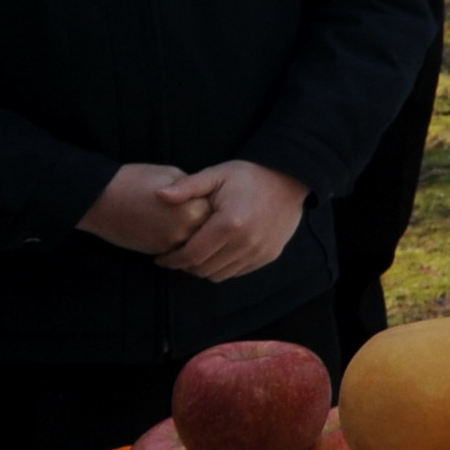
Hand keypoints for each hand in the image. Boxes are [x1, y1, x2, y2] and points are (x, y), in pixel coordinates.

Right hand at [78, 163, 208, 256]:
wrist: (100, 199)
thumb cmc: (136, 181)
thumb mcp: (172, 176)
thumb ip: (194, 190)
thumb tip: (207, 198)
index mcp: (193, 208)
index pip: (218, 212)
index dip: (215, 205)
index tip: (212, 199)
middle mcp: (185, 230)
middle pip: (210, 231)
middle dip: (208, 224)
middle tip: (202, 214)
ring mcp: (171, 244)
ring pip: (195, 244)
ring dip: (195, 236)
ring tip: (185, 221)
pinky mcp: (157, 252)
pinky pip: (179, 250)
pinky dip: (181, 243)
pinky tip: (171, 229)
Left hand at [155, 160, 305, 280]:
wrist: (290, 179)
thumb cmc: (249, 176)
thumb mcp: (216, 174)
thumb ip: (188, 187)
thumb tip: (159, 194)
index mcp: (230, 223)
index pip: (192, 255)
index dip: (172, 260)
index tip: (161, 258)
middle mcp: (246, 242)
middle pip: (204, 269)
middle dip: (185, 266)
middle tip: (176, 255)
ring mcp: (260, 251)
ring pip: (220, 274)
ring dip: (204, 268)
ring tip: (196, 254)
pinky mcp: (269, 255)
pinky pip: (238, 271)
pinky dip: (223, 267)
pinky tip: (218, 252)